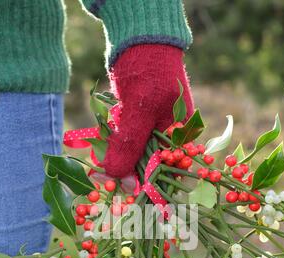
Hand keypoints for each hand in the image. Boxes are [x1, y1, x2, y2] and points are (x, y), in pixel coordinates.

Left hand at [103, 44, 193, 177]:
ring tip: (102, 159)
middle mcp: (172, 136)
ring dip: (118, 157)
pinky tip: (104, 142)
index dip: (147, 187)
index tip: (124, 194)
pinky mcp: (142, 121)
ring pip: (137, 155)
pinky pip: (129, 141)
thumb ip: (130, 148)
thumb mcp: (138, 113)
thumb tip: (120, 180)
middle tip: (104, 178)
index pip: (168, 174)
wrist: (139, 38)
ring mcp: (156, 128)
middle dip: (127, 172)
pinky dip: (116, 144)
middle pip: (150, 167)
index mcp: (182, 137)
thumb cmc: (147, 73)